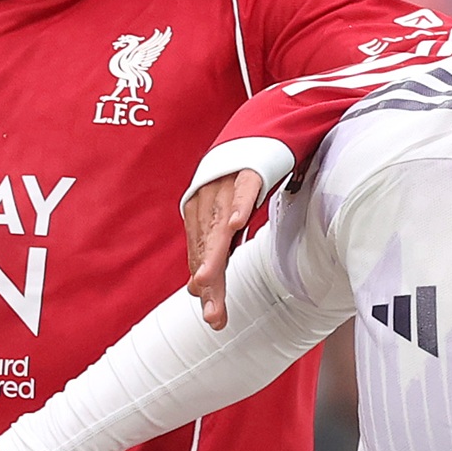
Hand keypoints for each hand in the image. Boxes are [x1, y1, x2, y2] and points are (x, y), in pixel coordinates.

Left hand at [182, 167, 264, 329]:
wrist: (255, 134)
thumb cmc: (237, 181)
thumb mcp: (223, 216)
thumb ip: (212, 249)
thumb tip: (196, 288)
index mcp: (201, 215)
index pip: (203, 256)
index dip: (208, 286)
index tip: (213, 317)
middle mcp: (208, 202)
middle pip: (208, 247)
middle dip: (209, 281)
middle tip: (212, 314)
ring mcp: (228, 187)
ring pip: (221, 225)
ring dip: (215, 254)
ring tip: (209, 282)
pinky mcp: (250, 172)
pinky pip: (245, 190)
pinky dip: (240, 206)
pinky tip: (237, 223)